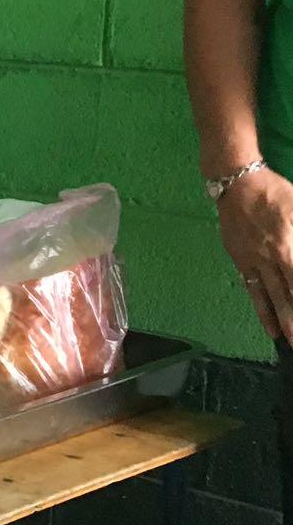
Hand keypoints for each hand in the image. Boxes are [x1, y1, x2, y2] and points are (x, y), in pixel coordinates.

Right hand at [217, 166, 292, 340]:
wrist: (236, 183)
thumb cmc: (276, 192)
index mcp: (287, 245)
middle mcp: (271, 259)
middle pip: (288, 295)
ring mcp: (254, 262)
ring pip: (271, 298)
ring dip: (282, 322)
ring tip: (289, 342)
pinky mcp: (241, 261)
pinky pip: (253, 290)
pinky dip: (262, 310)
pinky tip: (269, 327)